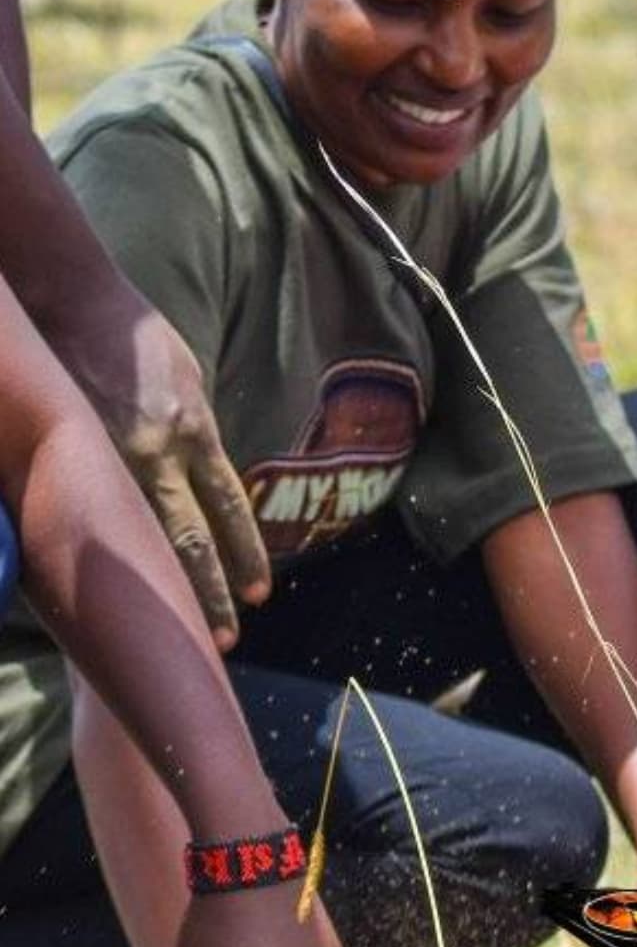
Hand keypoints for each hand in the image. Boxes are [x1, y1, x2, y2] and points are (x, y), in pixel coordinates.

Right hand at [49, 300, 267, 645]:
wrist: (70, 305)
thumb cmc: (134, 340)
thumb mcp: (187, 383)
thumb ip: (194, 432)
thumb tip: (201, 471)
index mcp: (193, 432)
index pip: (228, 509)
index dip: (244, 555)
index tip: (258, 596)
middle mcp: (156, 454)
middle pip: (189, 540)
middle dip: (206, 593)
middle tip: (222, 641)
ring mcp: (107, 459)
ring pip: (141, 541)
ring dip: (160, 589)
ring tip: (172, 631)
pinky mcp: (68, 455)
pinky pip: (89, 515)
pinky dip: (102, 555)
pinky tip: (108, 590)